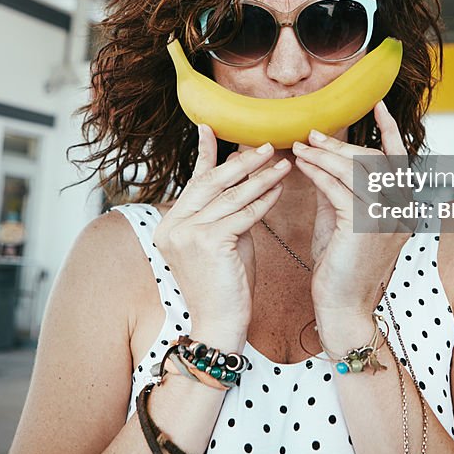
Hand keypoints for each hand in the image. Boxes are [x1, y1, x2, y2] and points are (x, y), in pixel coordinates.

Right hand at [153, 124, 291, 349]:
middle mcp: (173, 225)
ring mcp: (187, 233)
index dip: (204, 153)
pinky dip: (263, 201)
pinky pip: (242, 214)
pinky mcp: (207, 242)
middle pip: (212, 182)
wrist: (220, 325)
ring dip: (260, 178)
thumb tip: (242, 173)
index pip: (193, 181)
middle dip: (243, 162)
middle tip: (267, 146)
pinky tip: (279, 190)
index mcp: (170, 223)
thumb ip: (228, 209)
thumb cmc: (227, 284)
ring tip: (283, 164)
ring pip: (231, 196)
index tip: (210, 128)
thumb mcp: (224, 239)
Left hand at [290, 101, 413, 335]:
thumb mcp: (342, 218)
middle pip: (374, 160)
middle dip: (342, 144)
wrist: (341, 308)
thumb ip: (338, 187)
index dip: (389, 131)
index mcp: (402, 207)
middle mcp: (401, 210)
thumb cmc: (340, 266)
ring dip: (326, 154)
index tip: (377, 106)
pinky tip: (302, 165)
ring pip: (355, 170)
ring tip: (302, 146)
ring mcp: (385, 218)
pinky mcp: (363, 227)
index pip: (399, 159)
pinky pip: (339, 188)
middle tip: (313, 133)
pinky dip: (319, 173)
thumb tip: (323, 156)